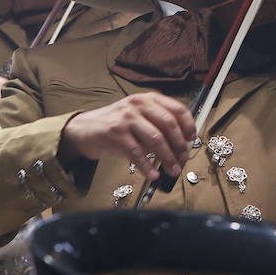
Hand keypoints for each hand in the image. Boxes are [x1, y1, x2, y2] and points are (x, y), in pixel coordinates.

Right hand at [59, 93, 195, 180]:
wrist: (84, 129)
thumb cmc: (116, 125)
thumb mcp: (138, 117)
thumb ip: (157, 124)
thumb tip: (181, 144)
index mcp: (148, 99)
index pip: (177, 109)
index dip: (188, 125)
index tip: (191, 140)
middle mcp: (139, 105)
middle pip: (169, 124)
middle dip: (179, 146)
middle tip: (183, 160)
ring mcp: (127, 118)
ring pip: (156, 139)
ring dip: (167, 158)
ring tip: (173, 171)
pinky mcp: (115, 133)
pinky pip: (137, 152)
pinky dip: (147, 166)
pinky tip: (153, 175)